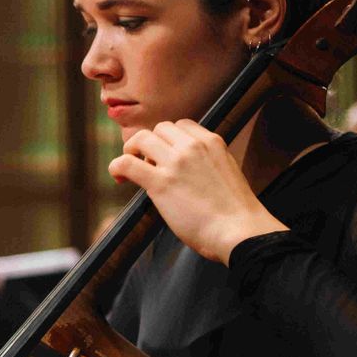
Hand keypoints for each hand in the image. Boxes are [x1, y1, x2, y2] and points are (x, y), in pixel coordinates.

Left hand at [110, 120, 286, 263]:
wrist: (239, 230)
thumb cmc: (235, 212)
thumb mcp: (227, 171)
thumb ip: (208, 162)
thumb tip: (189, 167)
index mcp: (211, 142)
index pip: (181, 125)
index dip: (168, 139)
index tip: (165, 154)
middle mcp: (192, 146)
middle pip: (159, 129)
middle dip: (151, 143)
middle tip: (148, 164)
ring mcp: (175, 163)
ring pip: (140, 139)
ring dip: (131, 150)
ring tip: (131, 168)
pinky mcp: (160, 183)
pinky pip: (127, 163)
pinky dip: (117, 166)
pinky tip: (118, 176)